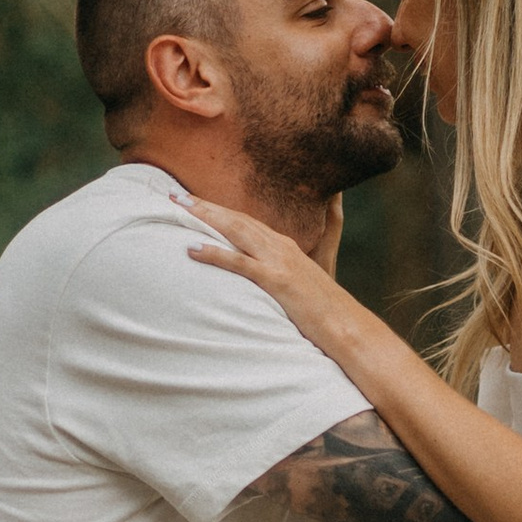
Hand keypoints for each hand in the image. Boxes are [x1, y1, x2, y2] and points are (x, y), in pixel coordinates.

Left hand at [183, 194, 368, 354]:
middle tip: (174, 195)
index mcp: (284, 247)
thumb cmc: (321, 312)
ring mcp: (279, 262)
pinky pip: (240, 263)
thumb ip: (279, 274)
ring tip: (178, 208)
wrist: (346, 325)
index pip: (245, 222)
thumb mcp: (298, 285)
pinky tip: (193, 248)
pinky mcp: (277, 281)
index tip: (195, 203)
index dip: (219, 211)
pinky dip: (215, 253)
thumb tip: (259, 277)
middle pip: (236, 219)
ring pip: (236, 232)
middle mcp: (280, 247)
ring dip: (205, 218)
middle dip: (205, 206)